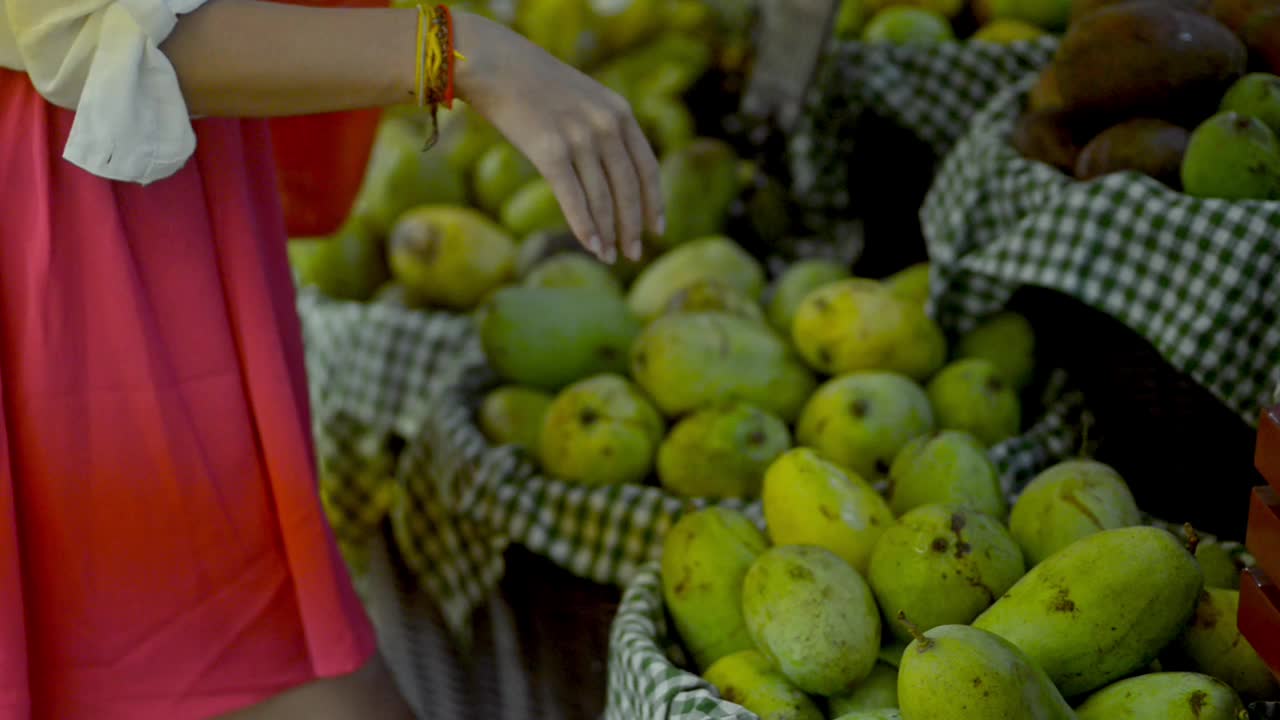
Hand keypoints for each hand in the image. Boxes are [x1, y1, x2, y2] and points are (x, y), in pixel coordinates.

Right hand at [451, 11, 663, 262]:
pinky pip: (574, 198)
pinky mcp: (549, 150)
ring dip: (608, 233)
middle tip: (634, 254)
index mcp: (620, 112)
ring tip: (609, 256)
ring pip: (603, 198)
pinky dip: (585, 227)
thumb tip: (614, 176)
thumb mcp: (585, 100)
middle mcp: (606, 125)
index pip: (648, 167)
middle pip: (629, 188)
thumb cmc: (535, 86)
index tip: (657, 229)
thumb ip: (604, 130)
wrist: (495, 63)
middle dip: (633, 226)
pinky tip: (592, 246)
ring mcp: (579, 137)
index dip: (655, 202)